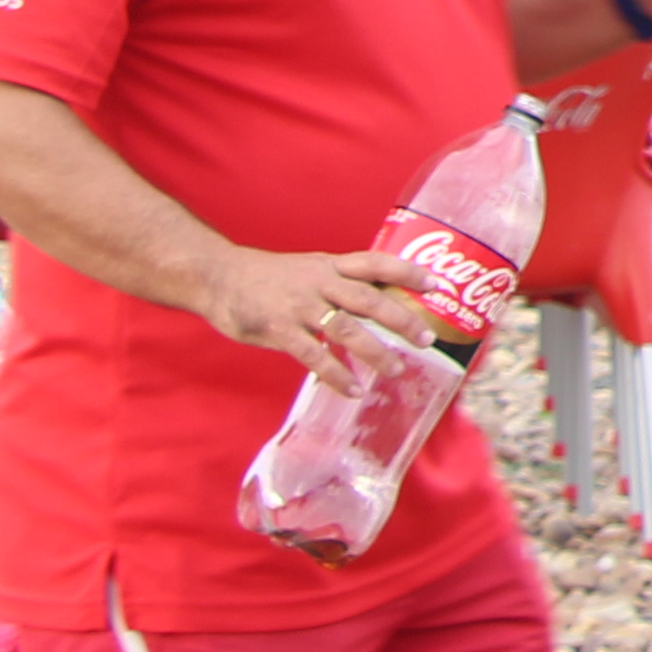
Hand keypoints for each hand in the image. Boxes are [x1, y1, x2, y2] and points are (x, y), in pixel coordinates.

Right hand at [202, 246, 443, 393]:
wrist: (218, 276)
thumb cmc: (269, 278)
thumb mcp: (310, 270)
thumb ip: (340, 286)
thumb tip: (379, 306)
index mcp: (329, 266)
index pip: (375, 263)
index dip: (405, 271)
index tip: (434, 283)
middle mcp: (319, 283)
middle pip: (368, 299)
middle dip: (400, 318)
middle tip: (426, 339)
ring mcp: (299, 306)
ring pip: (345, 329)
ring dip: (373, 351)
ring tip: (395, 370)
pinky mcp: (278, 329)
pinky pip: (312, 355)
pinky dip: (335, 373)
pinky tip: (352, 389)